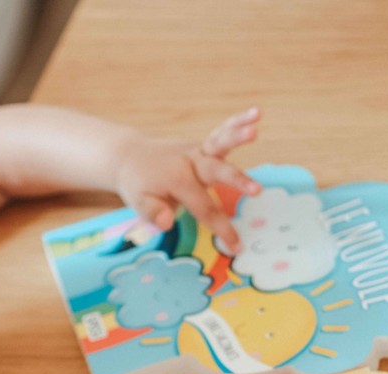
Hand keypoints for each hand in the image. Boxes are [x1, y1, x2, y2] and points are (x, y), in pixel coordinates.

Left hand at [114, 108, 262, 252]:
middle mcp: (189, 162)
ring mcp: (197, 151)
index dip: (221, 229)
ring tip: (255, 128)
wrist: (130, 156)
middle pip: (216, 172)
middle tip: (256, 190)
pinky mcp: (203, 146)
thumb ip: (153, 213)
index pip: (204, 208)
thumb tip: (167, 223)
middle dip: (237, 181)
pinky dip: (238, 122)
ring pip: (219, 143)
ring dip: (237, 135)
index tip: (237, 246)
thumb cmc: (138, 185)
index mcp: (177, 180)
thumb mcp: (138, 202)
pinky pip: (221, 133)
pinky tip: (257, 113)